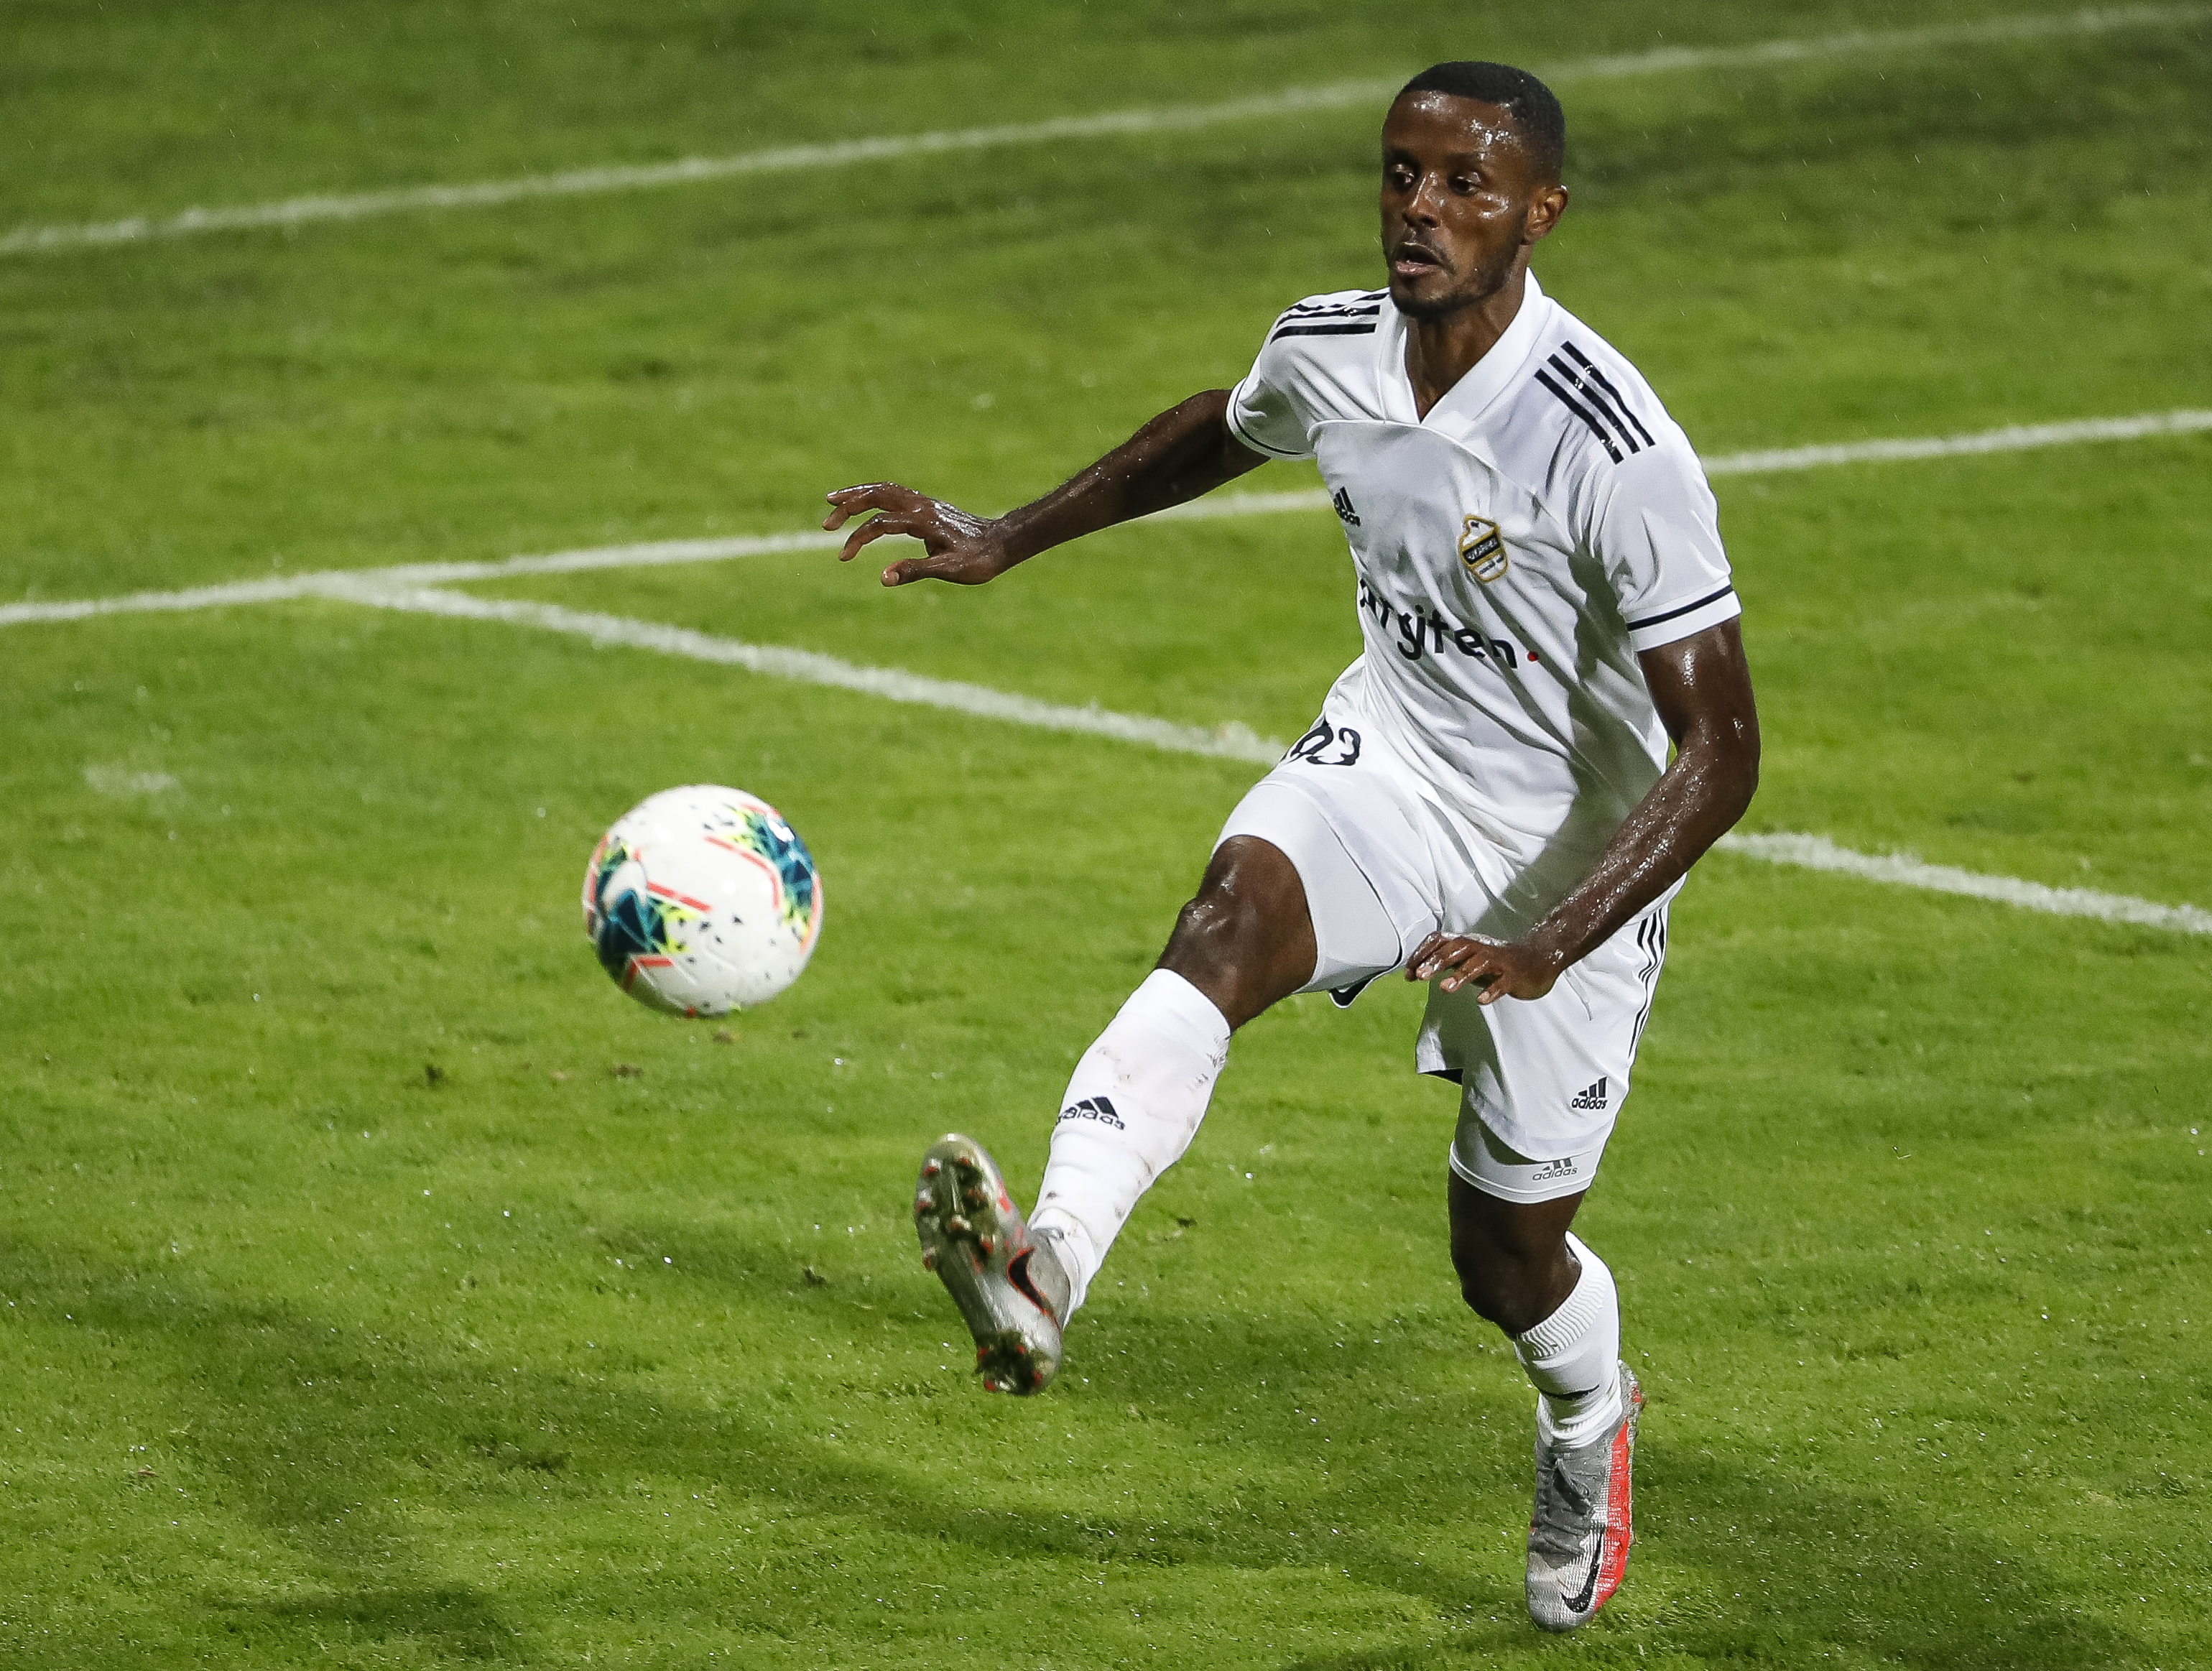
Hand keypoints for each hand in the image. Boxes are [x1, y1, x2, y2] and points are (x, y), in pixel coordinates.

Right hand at [821, 482, 1015, 586]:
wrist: (1003, 543)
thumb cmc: (979, 560)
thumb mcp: (948, 569)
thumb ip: (915, 570)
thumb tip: (882, 578)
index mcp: (923, 520)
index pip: (880, 524)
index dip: (858, 539)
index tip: (844, 557)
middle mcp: (921, 506)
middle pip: (876, 495)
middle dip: (848, 505)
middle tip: (826, 522)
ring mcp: (924, 504)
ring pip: (884, 490)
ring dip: (857, 495)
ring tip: (833, 503)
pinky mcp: (927, 507)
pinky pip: (894, 495)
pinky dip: (873, 497)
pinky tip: (865, 507)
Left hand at [1404, 932, 1567, 1004]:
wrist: (1539, 960)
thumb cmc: (1498, 962)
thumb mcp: (1468, 960)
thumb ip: (1444, 964)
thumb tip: (1414, 972)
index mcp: (1468, 944)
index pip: (1441, 940)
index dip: (1423, 954)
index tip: (1408, 973)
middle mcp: (1482, 948)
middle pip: (1457, 949)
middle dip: (1437, 961)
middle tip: (1421, 977)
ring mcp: (1499, 961)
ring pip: (1479, 963)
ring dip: (1461, 975)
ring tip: (1445, 989)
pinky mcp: (1515, 976)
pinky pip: (1503, 982)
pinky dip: (1492, 990)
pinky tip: (1481, 1000)